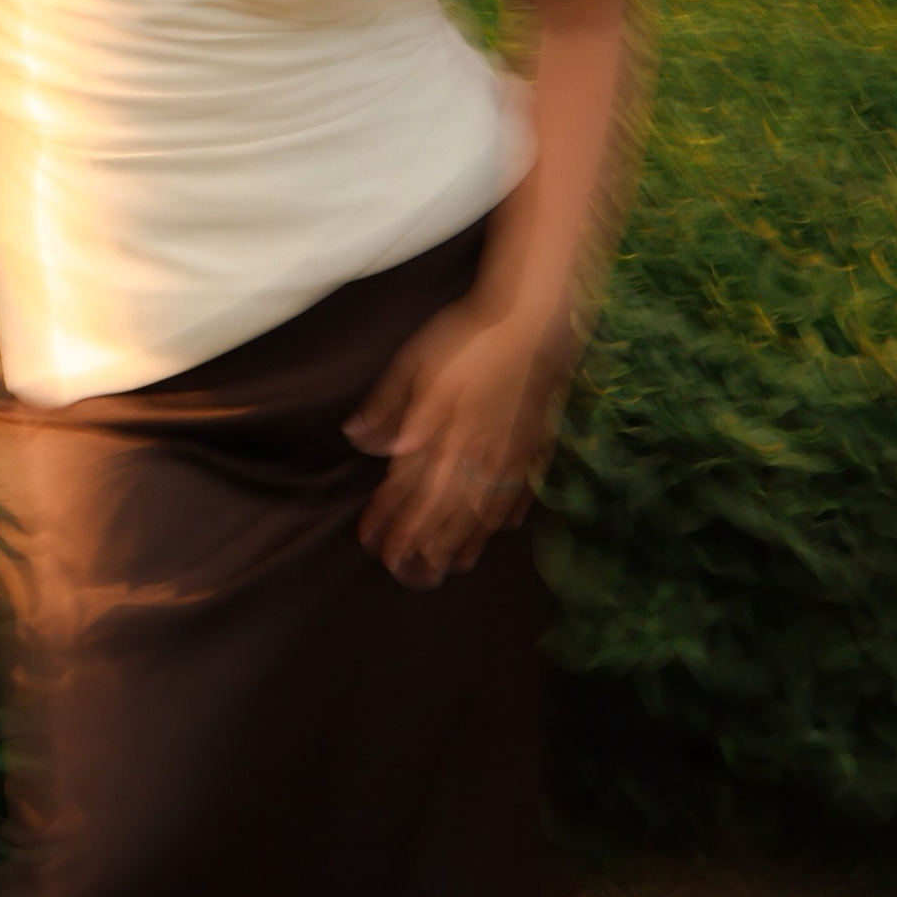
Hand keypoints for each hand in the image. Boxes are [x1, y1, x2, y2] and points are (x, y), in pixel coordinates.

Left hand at [345, 300, 567, 590]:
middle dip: (421, 545)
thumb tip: (361, 440)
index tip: (371, 543)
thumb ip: (389, 404)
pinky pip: (519, 494)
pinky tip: (498, 531)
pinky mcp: (534, 448)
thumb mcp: (417, 361)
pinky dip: (505, 518)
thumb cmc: (471, 338)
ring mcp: (508, 457)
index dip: (389, 520)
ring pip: (481, 513)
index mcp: (440, 434)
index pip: (407, 490)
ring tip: (448, 568)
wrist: (536, 323)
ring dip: (461, 543)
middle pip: (442, 512)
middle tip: (405, 573)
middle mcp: (473, 456)